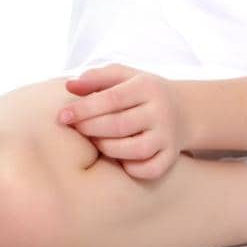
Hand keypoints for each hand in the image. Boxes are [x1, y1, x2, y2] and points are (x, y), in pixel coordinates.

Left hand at [59, 64, 192, 179]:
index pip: (112, 99)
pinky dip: (132, 169)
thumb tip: (69, 85)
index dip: (83, 109)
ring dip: (108, 149)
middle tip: (77, 129)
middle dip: (91, 129)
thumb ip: (96, 77)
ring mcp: (168, 136)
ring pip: (135, 150)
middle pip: (120, 126)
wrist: (184, 109)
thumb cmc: (142, 94)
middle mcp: (161, 111)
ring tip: (97, 142)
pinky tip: (120, 160)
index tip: (62, 116)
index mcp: (148, 87)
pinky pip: (150, 169)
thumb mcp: (124, 77)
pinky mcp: (171, 156)